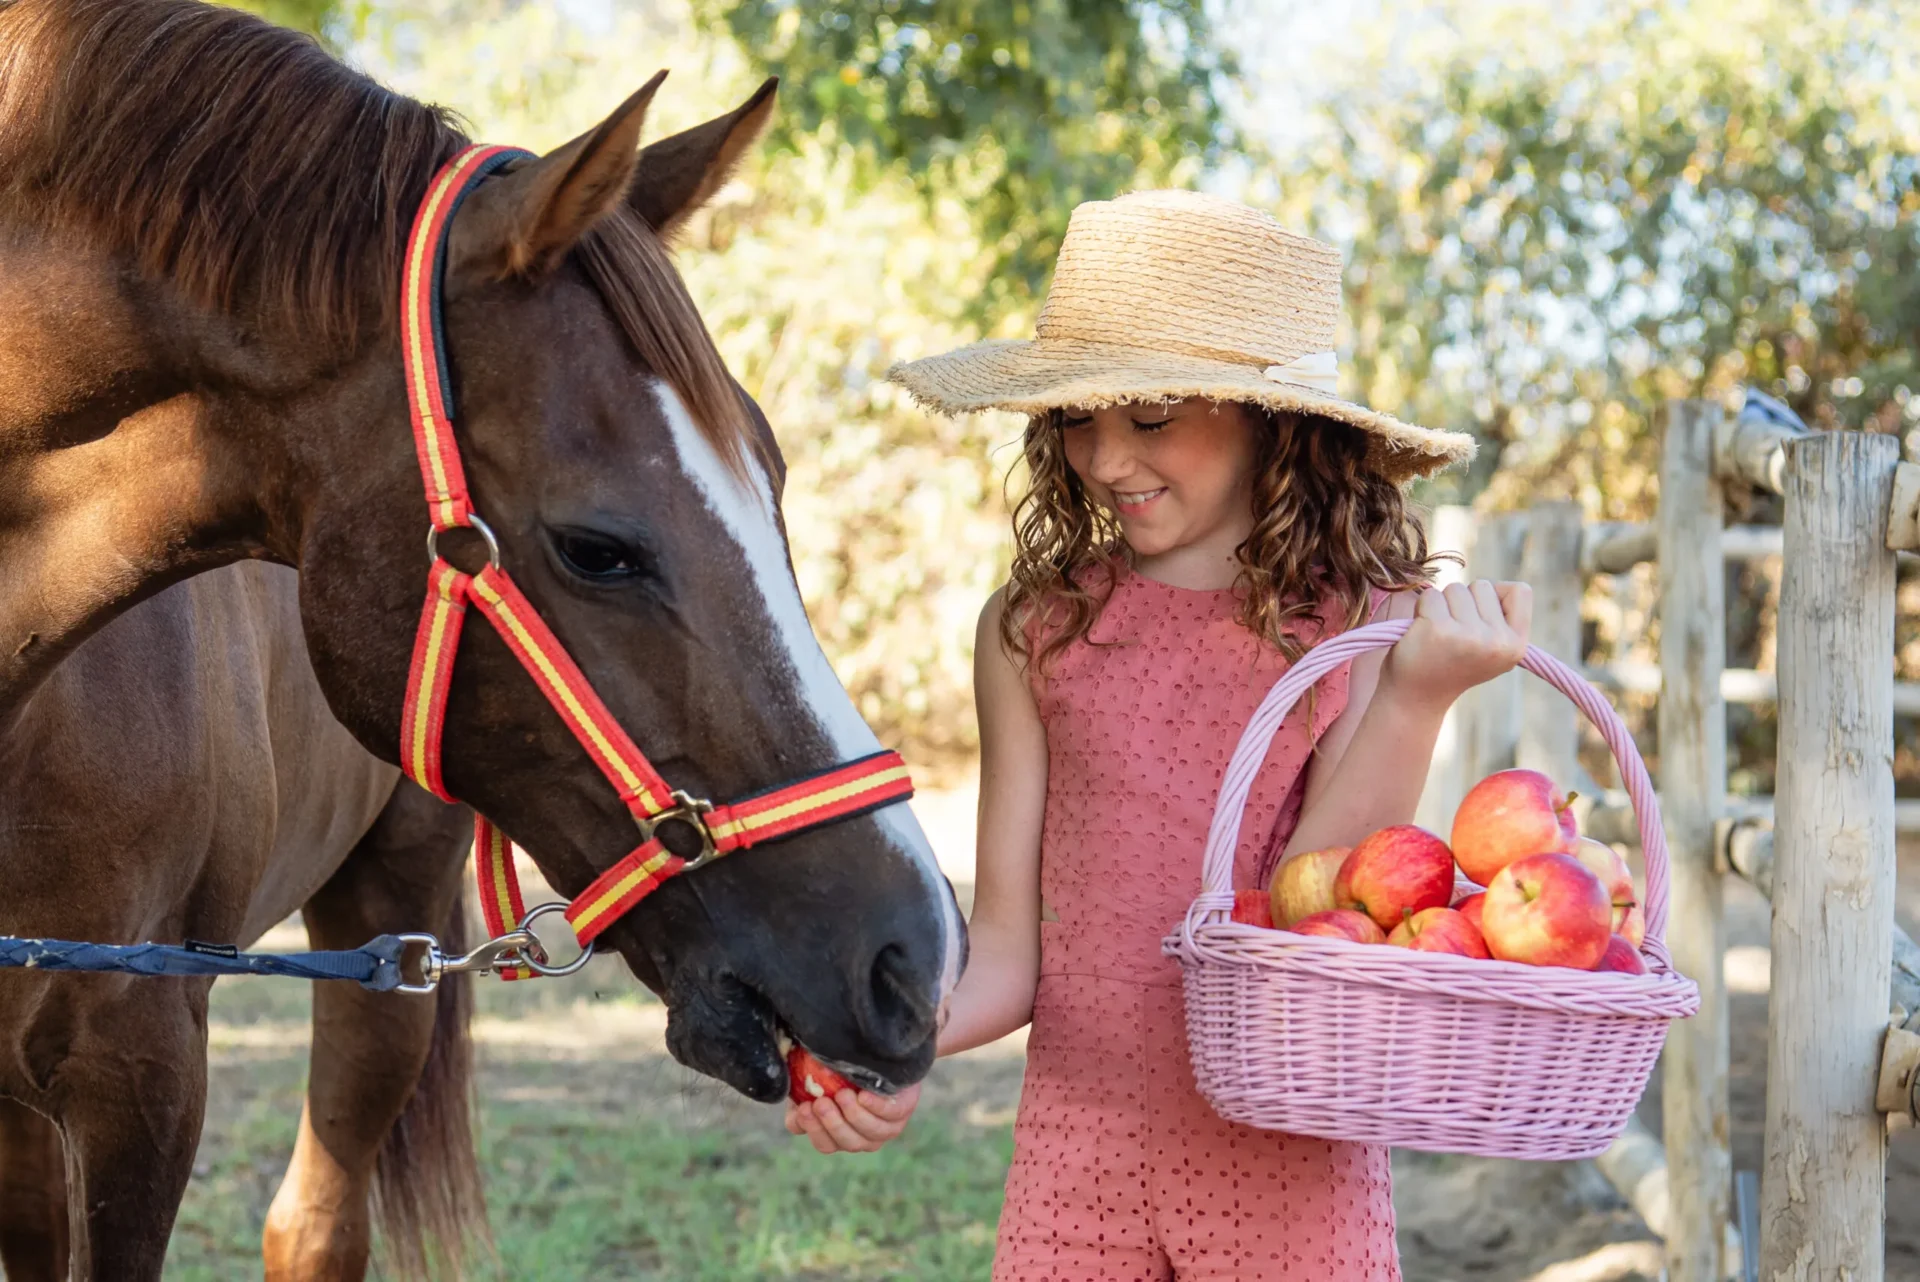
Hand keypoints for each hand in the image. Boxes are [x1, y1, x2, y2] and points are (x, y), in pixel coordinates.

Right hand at [784, 1081, 921, 1154]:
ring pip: (868, 1134)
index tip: (804, 1109)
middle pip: (845, 1142)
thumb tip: (789, 1104)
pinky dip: (877, 1107)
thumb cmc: (841, 1070)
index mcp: (838, 1135)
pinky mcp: (902, 1114)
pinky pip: (890, 1116)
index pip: (824, 1143)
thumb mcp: (817, 1080)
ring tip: (843, 1095)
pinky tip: (865, 1095)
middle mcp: (861, 1138)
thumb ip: (801, 1092)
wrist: (878, 1055)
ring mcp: (883, 1130)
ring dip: (853, 1116)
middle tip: (821, 1102)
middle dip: (832, 1124)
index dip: (813, 1130)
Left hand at [1379, 580, 1531, 712]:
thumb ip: (1500, 620)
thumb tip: (1494, 587)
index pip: (1521, 591)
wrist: (1417, 698)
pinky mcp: (1438, 629)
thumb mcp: (1491, 649)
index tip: (1479, 616)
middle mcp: (1497, 641)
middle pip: (1482, 586)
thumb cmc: (1452, 664)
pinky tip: (1422, 632)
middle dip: (1463, 601)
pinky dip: (1422, 608)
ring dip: (1442, 604)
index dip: (1497, 595)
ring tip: (1438, 633)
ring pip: (1455, 588)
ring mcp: (1468, 635)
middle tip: (1453, 632)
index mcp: (1516, 646)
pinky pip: (1431, 595)